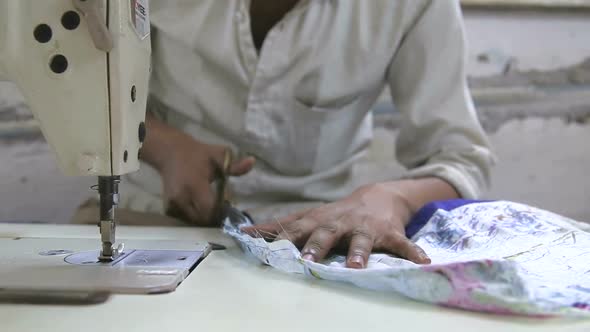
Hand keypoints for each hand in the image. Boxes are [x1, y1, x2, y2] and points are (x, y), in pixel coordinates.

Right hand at [159, 132, 254, 225]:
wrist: (169, 152)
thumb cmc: (197, 154)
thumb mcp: (219, 155)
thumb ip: (235, 165)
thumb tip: (252, 161)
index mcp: (194, 184)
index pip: (209, 208)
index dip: (221, 211)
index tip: (228, 205)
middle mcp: (181, 197)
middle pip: (202, 218)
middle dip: (214, 216)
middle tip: (221, 208)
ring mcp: (172, 203)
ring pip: (193, 220)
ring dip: (203, 217)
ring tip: (210, 206)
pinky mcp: (168, 207)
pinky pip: (185, 218)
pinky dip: (193, 216)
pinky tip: (198, 206)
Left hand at [243, 182, 431, 268]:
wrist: (380, 195)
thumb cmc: (339, 212)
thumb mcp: (313, 215)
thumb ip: (284, 224)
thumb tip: (247, 231)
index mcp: (319, 220)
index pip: (293, 227)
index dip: (275, 234)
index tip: (256, 241)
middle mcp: (340, 223)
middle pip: (325, 233)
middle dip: (315, 246)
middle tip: (306, 260)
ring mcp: (365, 228)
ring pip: (360, 241)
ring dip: (358, 253)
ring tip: (356, 266)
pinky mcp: (389, 233)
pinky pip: (401, 244)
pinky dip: (412, 253)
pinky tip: (423, 263)